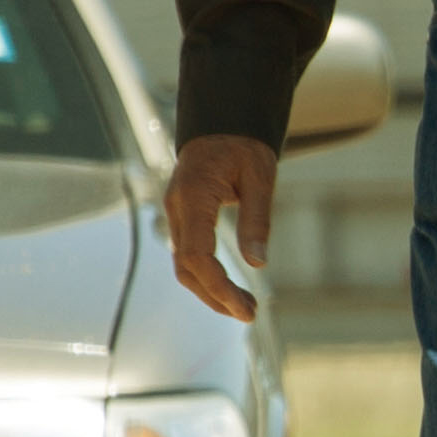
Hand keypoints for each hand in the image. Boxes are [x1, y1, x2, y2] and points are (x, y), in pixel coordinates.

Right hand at [165, 134, 281, 322]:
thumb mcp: (260, 177)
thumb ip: (257, 219)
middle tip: (250, 313)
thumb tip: (257, 263)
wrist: (222, 124)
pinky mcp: (182, 218)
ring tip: (244, 307)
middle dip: (215, 297)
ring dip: (210, 292)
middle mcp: (177, 208)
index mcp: (194, 196)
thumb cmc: (243, 146)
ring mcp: (176, 214)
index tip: (245, 307)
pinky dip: (206, 277)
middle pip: (186, 268)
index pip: (197, 255)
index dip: (218, 287)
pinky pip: (188, 256)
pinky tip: (229, 289)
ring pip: (184, 266)